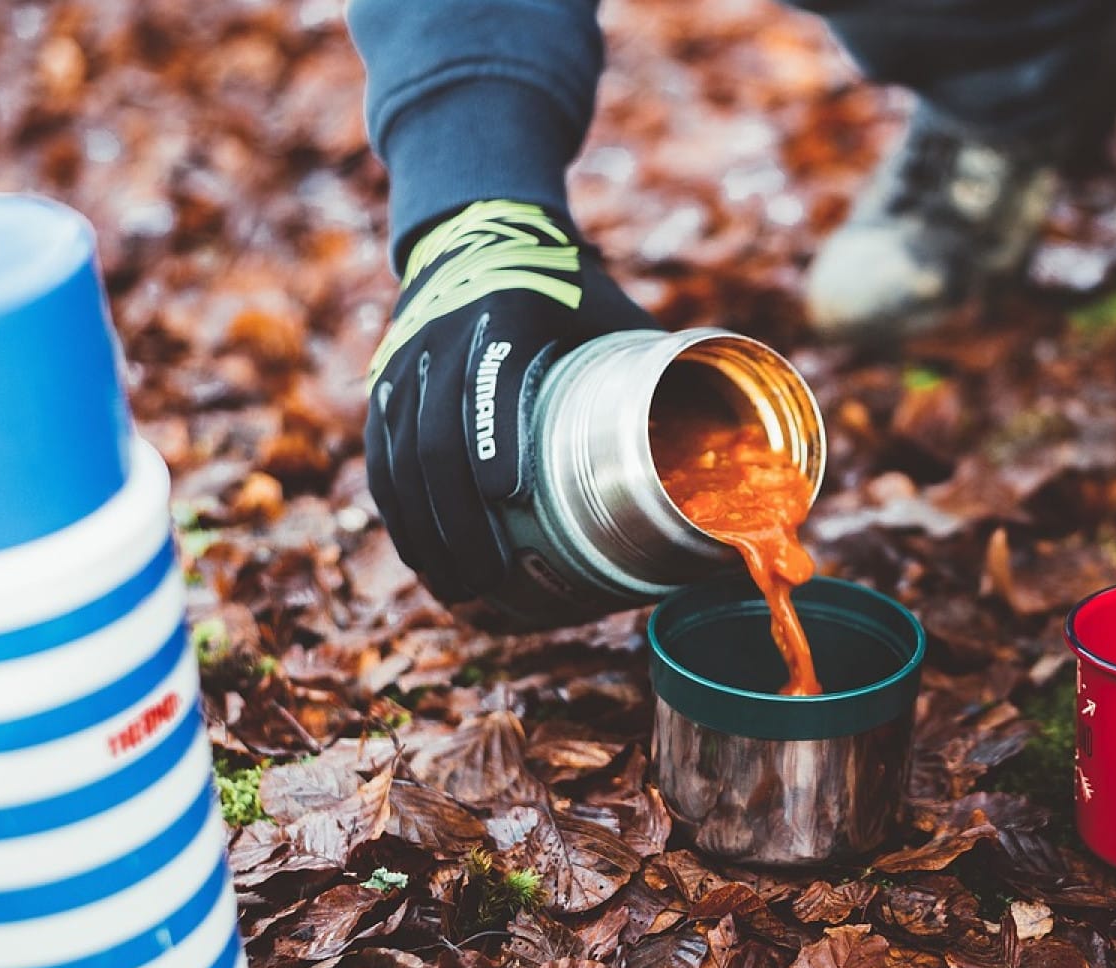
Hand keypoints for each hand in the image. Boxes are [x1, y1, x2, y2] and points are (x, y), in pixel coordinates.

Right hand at [365, 199, 656, 603]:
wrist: (481, 230)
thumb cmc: (569, 288)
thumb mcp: (613, 311)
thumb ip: (661, 369)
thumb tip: (733, 448)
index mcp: (505, 311)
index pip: (490, 376)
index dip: (493, 436)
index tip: (508, 494)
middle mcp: (441, 337)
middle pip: (435, 435)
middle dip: (457, 515)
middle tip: (490, 576)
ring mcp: (405, 363)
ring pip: (399, 456)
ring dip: (425, 529)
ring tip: (456, 588)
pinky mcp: (384, 386)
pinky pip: (382, 458)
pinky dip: (401, 514)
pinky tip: (423, 559)